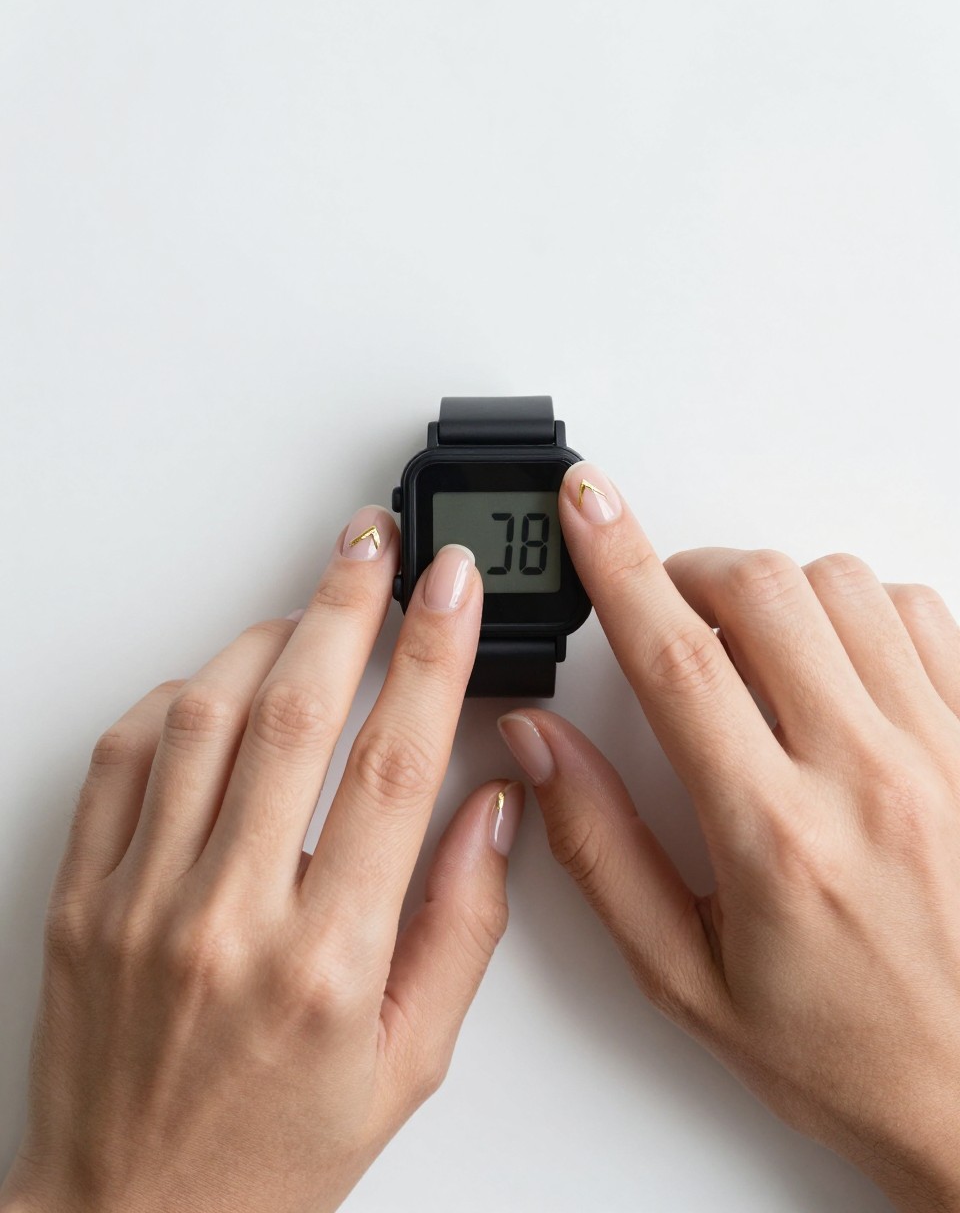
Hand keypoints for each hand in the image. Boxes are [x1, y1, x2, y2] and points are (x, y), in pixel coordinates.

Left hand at [1, 508, 522, 1212]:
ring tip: (311, 603)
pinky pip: (122, 760)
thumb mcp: (411, 1060)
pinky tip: (216, 685)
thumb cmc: (276, 1152)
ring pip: (202, 717)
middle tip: (376, 542)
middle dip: (347, 603)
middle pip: (295, 712)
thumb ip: (464, 923)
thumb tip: (493, 804)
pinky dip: (174, 699)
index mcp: (328, 961)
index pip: (394, 763)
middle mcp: (229, 917)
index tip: (453, 589)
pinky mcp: (84, 897)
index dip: (433, 656)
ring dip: (265, 637)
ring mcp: (143, 900)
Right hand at [498, 464, 959, 1212]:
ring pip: (845, 586)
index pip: (671, 657)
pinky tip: (838, 660)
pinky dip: (865, 609)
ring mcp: (942, 749)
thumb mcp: (687, 977)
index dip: (613, 561)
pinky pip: (926, 614)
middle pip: (761, 591)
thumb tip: (540, 745)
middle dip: (691, 567)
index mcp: (774, 837)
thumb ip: (599, 847)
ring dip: (776, 591)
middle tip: (666, 602)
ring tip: (753, 645)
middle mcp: (866, 776)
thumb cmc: (847, 1053)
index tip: (585, 505)